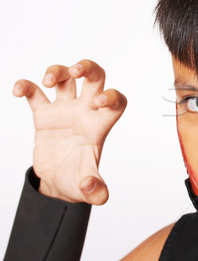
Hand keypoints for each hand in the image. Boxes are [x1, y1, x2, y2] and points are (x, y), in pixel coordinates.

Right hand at [13, 60, 125, 204]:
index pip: (117, 102)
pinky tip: (18, 91)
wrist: (57, 182)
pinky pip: (36, 93)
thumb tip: (95, 192)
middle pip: (95, 78)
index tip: (101, 101)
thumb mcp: (87, 189)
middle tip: (75, 71)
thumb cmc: (77, 181)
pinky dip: (27, 86)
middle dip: (88, 67)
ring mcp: (65, 111)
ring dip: (58, 71)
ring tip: (48, 81)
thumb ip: (95, 190)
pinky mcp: (44, 114)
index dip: (113, 96)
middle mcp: (85, 112)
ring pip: (66, 78)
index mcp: (100, 126)